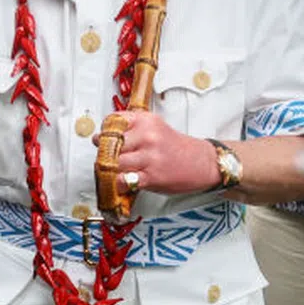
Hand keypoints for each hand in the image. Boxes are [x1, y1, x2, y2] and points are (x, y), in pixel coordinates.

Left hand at [104, 111, 218, 196]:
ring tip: (110, 171)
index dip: (103, 133)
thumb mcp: (154, 127)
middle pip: (109, 144)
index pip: (111, 123)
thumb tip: (103, 139)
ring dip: (108, 170)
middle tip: (104, 158)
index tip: (101, 140)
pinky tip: (120, 182)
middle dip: (103, 153)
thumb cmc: (175, 147)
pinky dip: (118, 183)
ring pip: (114, 162)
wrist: (202, 162)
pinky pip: (125, 180)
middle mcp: (147, 136)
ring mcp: (150, 156)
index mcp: (146, 120)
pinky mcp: (152, 176)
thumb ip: (131, 130)